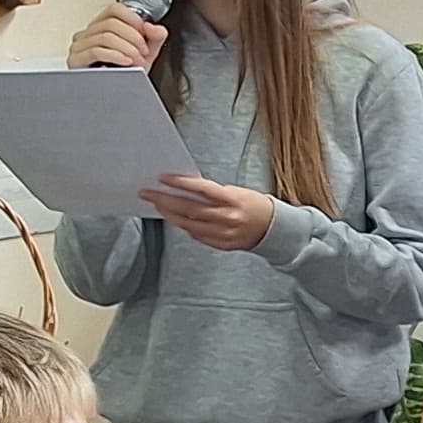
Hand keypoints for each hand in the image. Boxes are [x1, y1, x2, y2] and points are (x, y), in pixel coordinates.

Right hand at [67, 4, 168, 71]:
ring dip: (128, 48)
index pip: (114, 9)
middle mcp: (88, 34)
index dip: (133, 18)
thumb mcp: (145, 54)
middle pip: (111, 23)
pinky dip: (116, 55)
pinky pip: (96, 51)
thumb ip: (154, 38)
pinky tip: (127, 62)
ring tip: (138, 60)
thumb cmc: (127, 76)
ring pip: (105, 36)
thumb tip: (154, 27)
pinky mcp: (76, 61)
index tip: (146, 32)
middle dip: (134, 37)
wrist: (120, 98)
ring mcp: (79, 47)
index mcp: (102, 28)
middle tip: (144, 52)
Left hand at [145, 174, 277, 251]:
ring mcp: (224, 233)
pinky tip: (177, 219)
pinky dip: (185, 226)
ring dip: (170, 214)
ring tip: (158, 206)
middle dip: (165, 200)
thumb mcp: (236, 192)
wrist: (274, 228)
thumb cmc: (253, 205)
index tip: (163, 178)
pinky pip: (197, 236)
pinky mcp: (222, 244)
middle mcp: (227, 217)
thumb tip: (186, 189)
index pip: (202, 189)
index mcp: (233, 200)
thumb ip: (212, 193)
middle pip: (189, 209)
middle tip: (148, 194)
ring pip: (188, 224)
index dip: (181, 183)